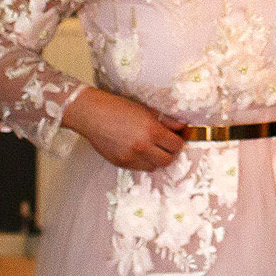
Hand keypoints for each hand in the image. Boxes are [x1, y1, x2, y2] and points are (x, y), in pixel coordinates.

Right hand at [62, 88, 185, 170]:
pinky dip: (142, 162)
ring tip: (151, 148)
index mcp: (151, 131)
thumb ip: (166, 121)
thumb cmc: (119, 108)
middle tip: (166, 145)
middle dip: (170, 153)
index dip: (178, 141)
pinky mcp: (121, 164)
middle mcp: (142, 147)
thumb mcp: (146, 110)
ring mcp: (130, 158)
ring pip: (153, 167)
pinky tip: (138, 150)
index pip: (176, 145)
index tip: (175, 138)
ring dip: (156, 159)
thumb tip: (182, 127)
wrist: (93, 115)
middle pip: (167, 160)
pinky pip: (139, 168)